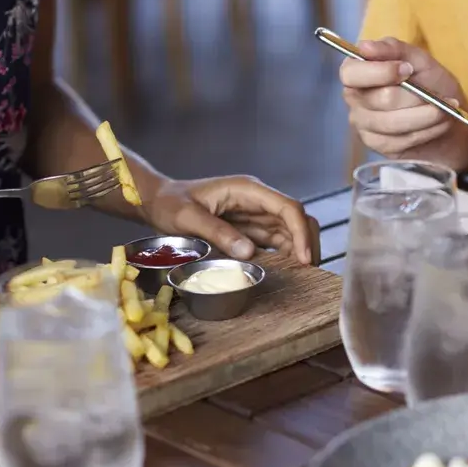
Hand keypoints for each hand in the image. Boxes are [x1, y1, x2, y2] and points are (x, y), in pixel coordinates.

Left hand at [143, 176, 317, 264]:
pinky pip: (277, 241)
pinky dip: (286, 255)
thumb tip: (249, 252)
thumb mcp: (187, 218)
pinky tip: (288, 271)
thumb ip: (217, 232)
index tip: (304, 258)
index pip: (287, 208)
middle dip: (307, 243)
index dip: (300, 232)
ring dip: (300, 251)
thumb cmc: (169, 203)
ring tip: (304, 276)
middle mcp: (257, 201)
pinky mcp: (251, 229)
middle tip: (310, 272)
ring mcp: (256, 215)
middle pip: (296, 219)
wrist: (158, 201)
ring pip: (291, 231)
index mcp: (247, 190)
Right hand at [340, 37, 467, 164]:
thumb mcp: (419, 60)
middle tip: (436, 94)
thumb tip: (365, 47)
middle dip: (416, 97)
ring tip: (444, 109)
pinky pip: (401, 140)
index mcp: (358, 72)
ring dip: (426, 115)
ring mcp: (364, 125)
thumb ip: (393, 50)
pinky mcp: (379, 146)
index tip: (408, 69)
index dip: (380, 72)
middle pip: (381, 99)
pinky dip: (427, 130)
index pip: (352, 73)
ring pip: (393, 123)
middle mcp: (355, 99)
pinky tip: (439, 124)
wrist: (450, 117)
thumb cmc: (431, 84)